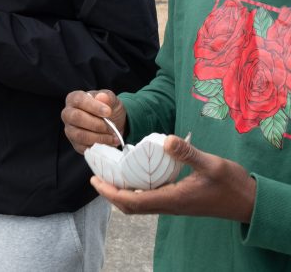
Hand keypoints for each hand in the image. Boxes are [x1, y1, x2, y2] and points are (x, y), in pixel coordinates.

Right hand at [62, 90, 127, 152]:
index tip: (108, 112)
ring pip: (79, 135)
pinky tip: (109, 142)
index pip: (79, 100)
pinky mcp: (75, 144)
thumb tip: (101, 97)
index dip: (93, 106)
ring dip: (99, 137)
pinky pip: (84, 148)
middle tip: (111, 126)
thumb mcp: (111, 100)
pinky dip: (99, 147)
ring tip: (112, 136)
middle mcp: (68, 114)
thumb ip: (107, 97)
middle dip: (96, 124)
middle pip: (76, 118)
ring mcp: (70, 130)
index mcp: (74, 99)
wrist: (113, 123)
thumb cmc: (108, 108)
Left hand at [91, 135, 255, 223]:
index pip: (133, 201)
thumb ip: (188, 153)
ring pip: (139, 205)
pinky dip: (135, 191)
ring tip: (109, 176)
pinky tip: (134, 175)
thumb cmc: (232, 185)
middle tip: (95, 178)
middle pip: (131, 207)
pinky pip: (150, 200)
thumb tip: (166, 139)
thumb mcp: (212, 165)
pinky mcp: (178, 201)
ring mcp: (174, 205)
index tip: (95, 181)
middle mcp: (170, 205)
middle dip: (110, 194)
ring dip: (121, 194)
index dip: (111, 193)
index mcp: (173, 199)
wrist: (249, 202)